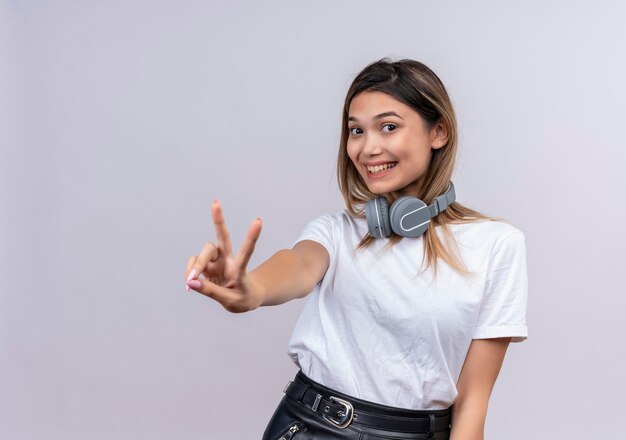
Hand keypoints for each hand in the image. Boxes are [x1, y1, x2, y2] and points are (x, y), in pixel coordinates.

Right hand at [185, 198, 262, 312]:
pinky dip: (190, 272)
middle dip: (218, 219)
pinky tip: (190, 283)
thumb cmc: (242, 298)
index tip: (258, 221)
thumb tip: (190, 282)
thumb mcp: (230, 301)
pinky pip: (194, 264)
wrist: (244, 298)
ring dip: (196, 265)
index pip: (246, 251)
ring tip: (189, 281)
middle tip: (216, 201)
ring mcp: (216, 261)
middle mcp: (228, 259)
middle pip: (223, 236)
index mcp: (239, 269)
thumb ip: (210, 291)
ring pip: (204, 252)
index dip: (251, 237)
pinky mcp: (207, 265)